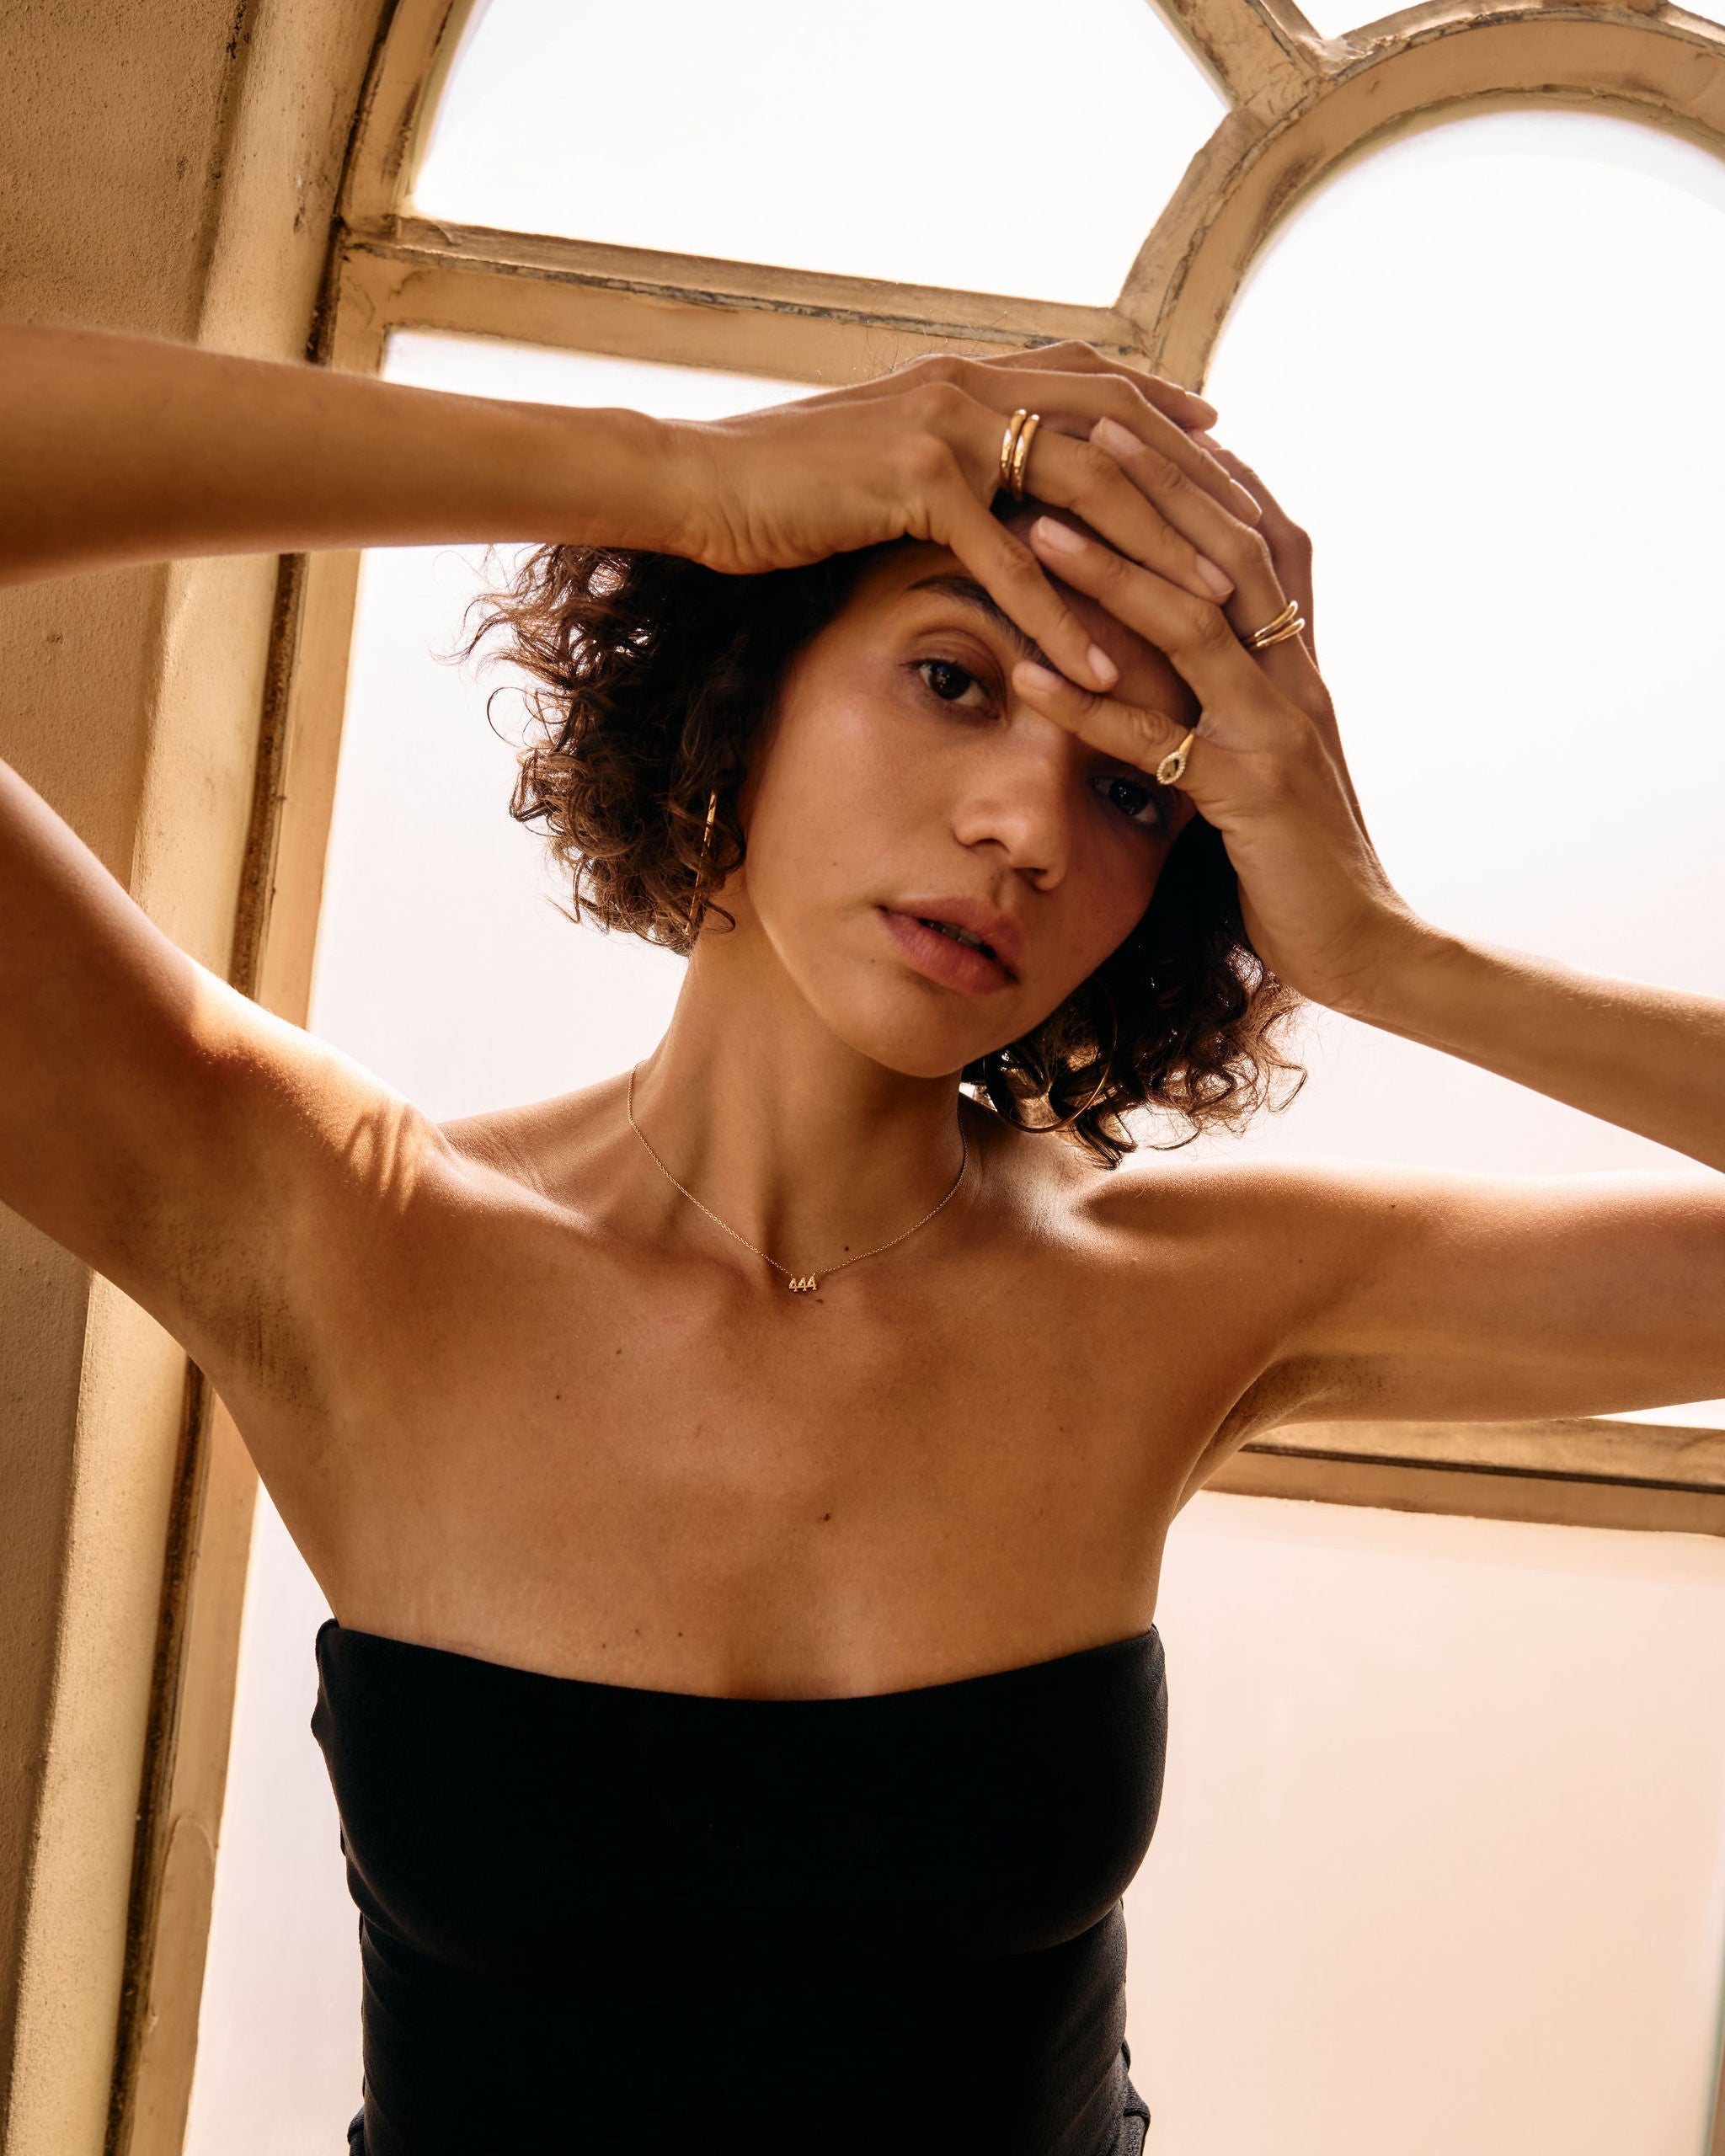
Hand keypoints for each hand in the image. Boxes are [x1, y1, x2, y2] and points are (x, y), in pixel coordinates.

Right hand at [662, 342, 1262, 695]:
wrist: (692, 483)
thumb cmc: (777, 483)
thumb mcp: (875, 453)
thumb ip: (941, 451)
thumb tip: (975, 473)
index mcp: (966, 372)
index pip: (1096, 380)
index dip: (1165, 411)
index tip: (1226, 444)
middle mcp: (968, 384)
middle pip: (1117, 432)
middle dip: (1194, 489)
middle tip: (1256, 546)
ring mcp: (946, 427)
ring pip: (1086, 492)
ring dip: (1156, 553)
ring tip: (1216, 613)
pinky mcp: (914, 483)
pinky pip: (1011, 560)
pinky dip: (1061, 617)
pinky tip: (1103, 668)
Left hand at [1009, 426, 1420, 1014]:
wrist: (1362, 942)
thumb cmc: (1296, 849)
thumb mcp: (1271, 748)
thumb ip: (1237, 685)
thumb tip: (1182, 626)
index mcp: (1299, 658)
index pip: (1253, 533)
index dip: (1196, 470)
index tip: (1128, 415)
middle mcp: (1296, 677)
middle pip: (1225, 551)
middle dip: (1151, 484)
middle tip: (1076, 429)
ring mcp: (1277, 731)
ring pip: (1193, 626)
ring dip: (1110, 571)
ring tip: (1035, 526)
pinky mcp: (1251, 795)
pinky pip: (1158, 740)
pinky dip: (1089, 705)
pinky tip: (1026, 678)